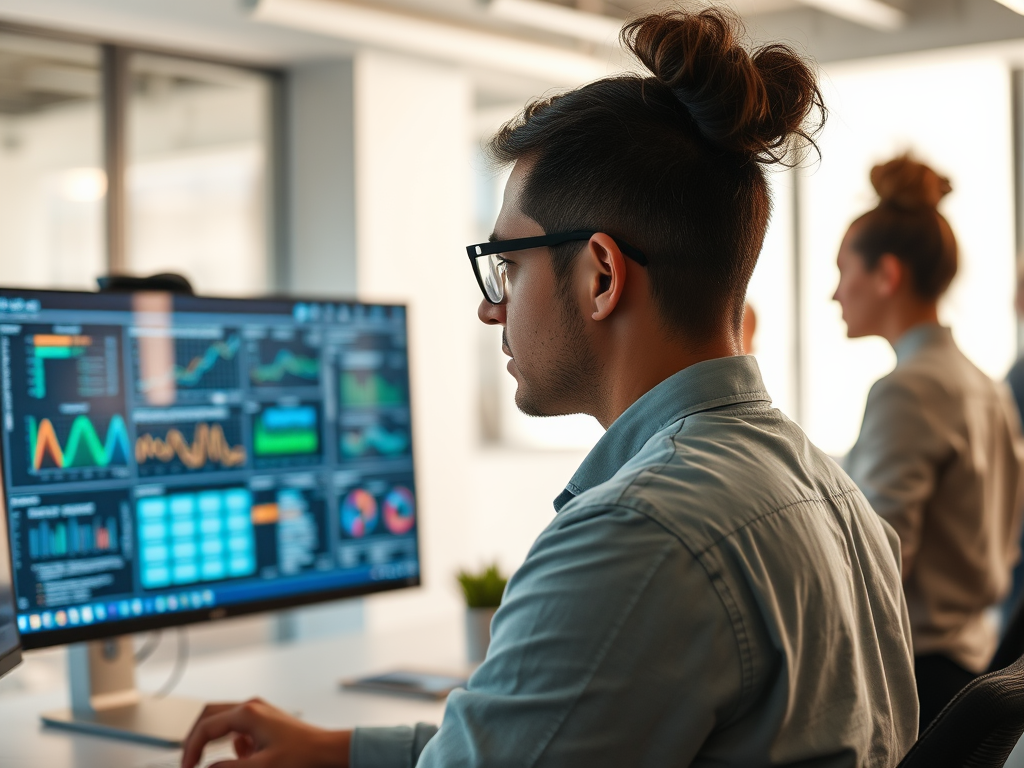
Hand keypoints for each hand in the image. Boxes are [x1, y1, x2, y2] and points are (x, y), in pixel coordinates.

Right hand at [181, 697, 351, 767]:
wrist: (328, 752)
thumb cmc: (302, 757)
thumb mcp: (260, 767)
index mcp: (248, 713)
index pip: (205, 727)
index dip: (190, 749)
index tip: (187, 767)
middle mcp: (252, 707)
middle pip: (210, 716)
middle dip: (196, 739)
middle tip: (189, 761)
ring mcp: (259, 713)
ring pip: (223, 722)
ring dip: (214, 742)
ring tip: (212, 761)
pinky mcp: (265, 722)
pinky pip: (239, 730)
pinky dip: (233, 745)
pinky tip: (245, 758)